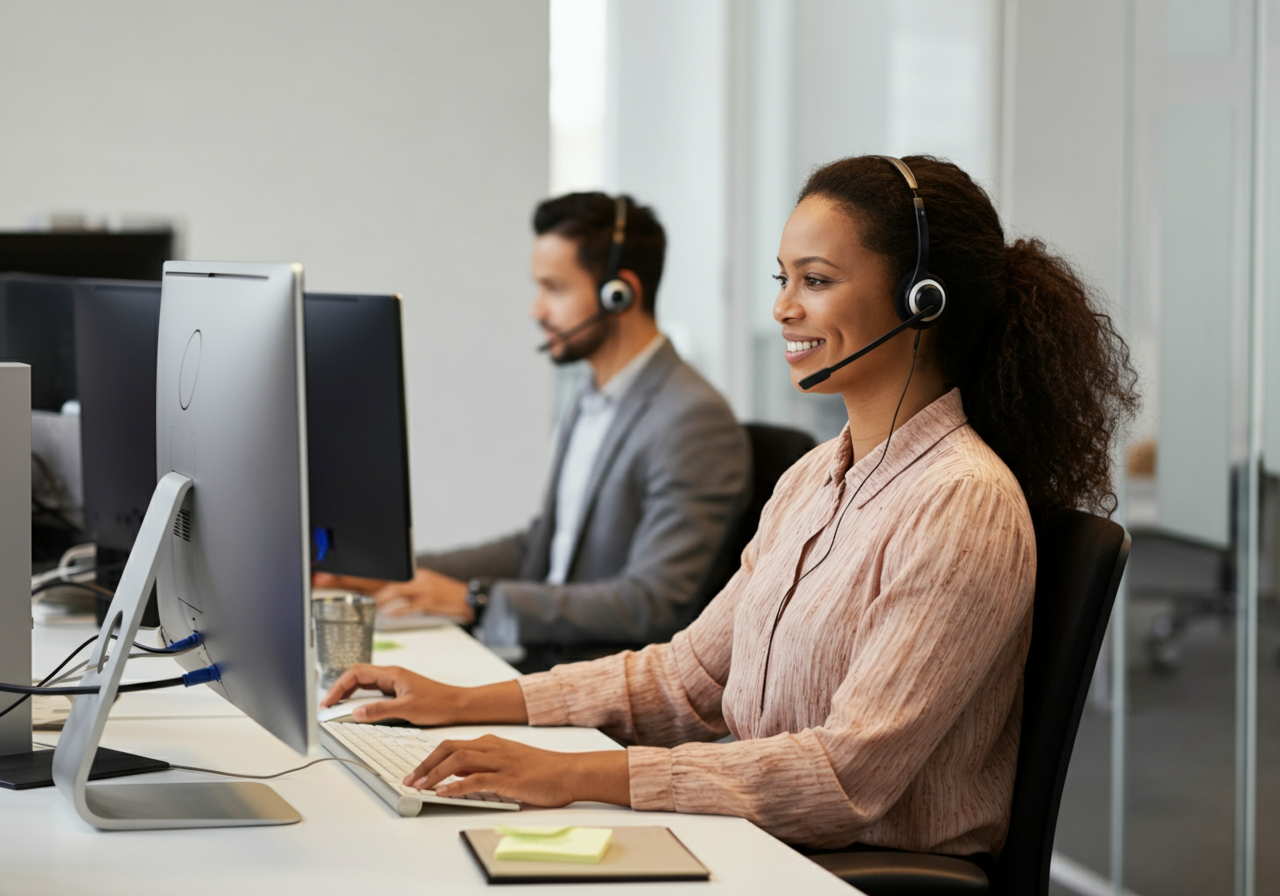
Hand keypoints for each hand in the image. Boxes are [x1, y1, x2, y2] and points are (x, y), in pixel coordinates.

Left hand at [313, 568, 471, 620]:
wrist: (469, 597)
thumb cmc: (442, 595)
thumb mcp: (418, 588)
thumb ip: (395, 594)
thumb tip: (375, 603)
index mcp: (402, 576)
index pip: (369, 575)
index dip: (345, 575)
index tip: (322, 575)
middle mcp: (409, 578)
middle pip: (372, 578)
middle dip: (345, 580)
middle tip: (322, 579)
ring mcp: (420, 588)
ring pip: (389, 590)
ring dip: (371, 598)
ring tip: (356, 605)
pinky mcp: (430, 600)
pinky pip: (409, 604)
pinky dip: (397, 609)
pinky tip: (386, 613)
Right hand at [319, 663, 529, 726]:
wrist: (458, 705)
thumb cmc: (438, 703)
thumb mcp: (407, 709)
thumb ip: (380, 711)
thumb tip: (356, 713)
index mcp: (392, 674)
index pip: (356, 673)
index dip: (338, 686)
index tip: (328, 701)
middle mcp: (391, 676)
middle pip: (357, 677)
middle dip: (340, 690)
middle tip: (327, 707)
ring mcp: (394, 684)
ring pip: (365, 686)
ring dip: (349, 696)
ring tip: (337, 710)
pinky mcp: (398, 693)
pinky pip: (374, 694)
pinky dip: (361, 701)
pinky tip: (358, 712)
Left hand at [405, 735, 629, 807]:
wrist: (570, 772)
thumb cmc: (543, 770)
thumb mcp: (510, 763)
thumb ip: (485, 766)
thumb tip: (458, 777)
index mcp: (492, 742)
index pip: (452, 744)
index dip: (430, 757)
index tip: (416, 771)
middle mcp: (493, 747)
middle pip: (449, 748)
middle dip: (425, 763)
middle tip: (410, 779)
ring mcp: (500, 762)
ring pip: (458, 760)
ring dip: (435, 774)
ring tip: (420, 787)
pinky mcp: (508, 778)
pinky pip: (476, 779)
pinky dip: (456, 786)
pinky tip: (444, 794)